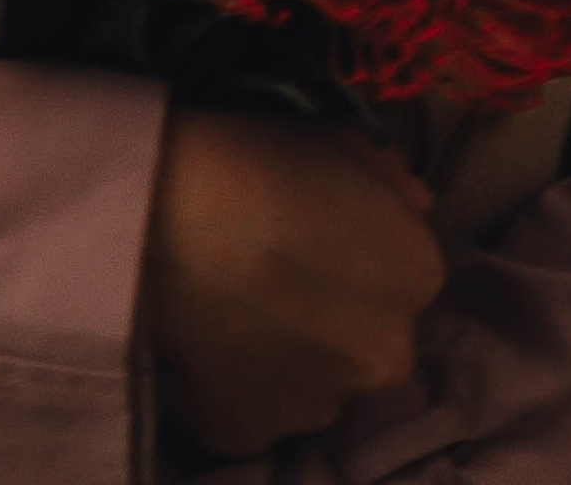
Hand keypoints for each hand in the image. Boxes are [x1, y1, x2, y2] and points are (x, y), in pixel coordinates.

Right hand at [143, 106, 443, 456]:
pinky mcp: (252, 433)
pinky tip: (206, 335)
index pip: (406, 270)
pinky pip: (255, 407)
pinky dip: (238, 380)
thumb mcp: (331, 136)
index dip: (364, 247)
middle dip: (338, 312)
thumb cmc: (249, 157)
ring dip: (292, 351)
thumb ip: (388, 178)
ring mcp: (317, 405)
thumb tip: (414, 205)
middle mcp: (383, 356)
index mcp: (415, 276)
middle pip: (370, 337)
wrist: (155, 214)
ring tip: (233, 301)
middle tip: (277, 270)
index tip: (320, 228)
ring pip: (315, 379)